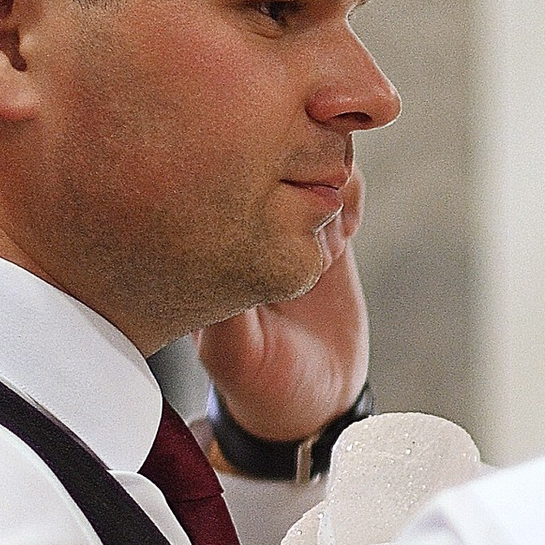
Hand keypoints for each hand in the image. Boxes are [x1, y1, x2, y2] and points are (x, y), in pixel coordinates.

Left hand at [198, 171, 369, 446]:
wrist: (313, 398)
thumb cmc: (261, 385)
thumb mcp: (238, 355)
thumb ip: (226, 311)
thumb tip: (217, 245)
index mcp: (195, 244)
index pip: (209, 173)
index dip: (247, 167)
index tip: (276, 189)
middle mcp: (233, 218)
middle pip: (257, 145)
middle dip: (294, 163)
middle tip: (312, 212)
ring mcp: (278, 213)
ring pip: (302, 149)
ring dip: (326, 177)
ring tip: (329, 238)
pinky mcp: (317, 218)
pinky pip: (338, 176)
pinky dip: (349, 193)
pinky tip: (346, 233)